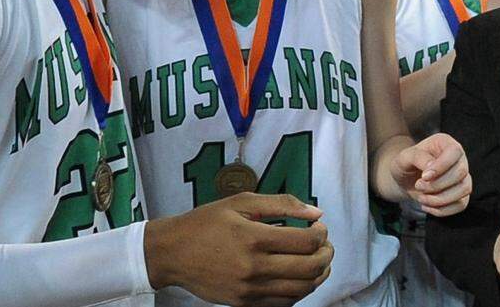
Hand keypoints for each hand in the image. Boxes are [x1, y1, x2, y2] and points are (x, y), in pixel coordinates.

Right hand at [145, 193, 333, 306]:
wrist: (172, 253)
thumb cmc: (205, 223)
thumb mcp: (241, 202)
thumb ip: (281, 204)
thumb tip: (315, 212)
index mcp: (254, 237)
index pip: (306, 241)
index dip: (321, 234)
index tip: (320, 227)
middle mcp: (253, 267)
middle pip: (309, 268)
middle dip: (326, 254)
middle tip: (326, 244)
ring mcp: (249, 290)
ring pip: (301, 289)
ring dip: (318, 275)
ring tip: (318, 261)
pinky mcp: (244, 304)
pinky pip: (283, 304)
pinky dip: (298, 292)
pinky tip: (298, 278)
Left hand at [392, 133, 471, 215]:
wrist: (405, 180)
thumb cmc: (406, 164)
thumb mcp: (404, 157)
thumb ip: (418, 157)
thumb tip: (432, 166)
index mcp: (446, 143)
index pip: (454, 151)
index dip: (441, 166)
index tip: (424, 176)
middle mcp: (458, 158)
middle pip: (460, 172)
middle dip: (437, 185)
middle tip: (418, 186)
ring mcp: (462, 177)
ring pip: (464, 189)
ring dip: (440, 199)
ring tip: (421, 198)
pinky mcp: (461, 195)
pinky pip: (461, 204)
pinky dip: (442, 210)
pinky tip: (427, 206)